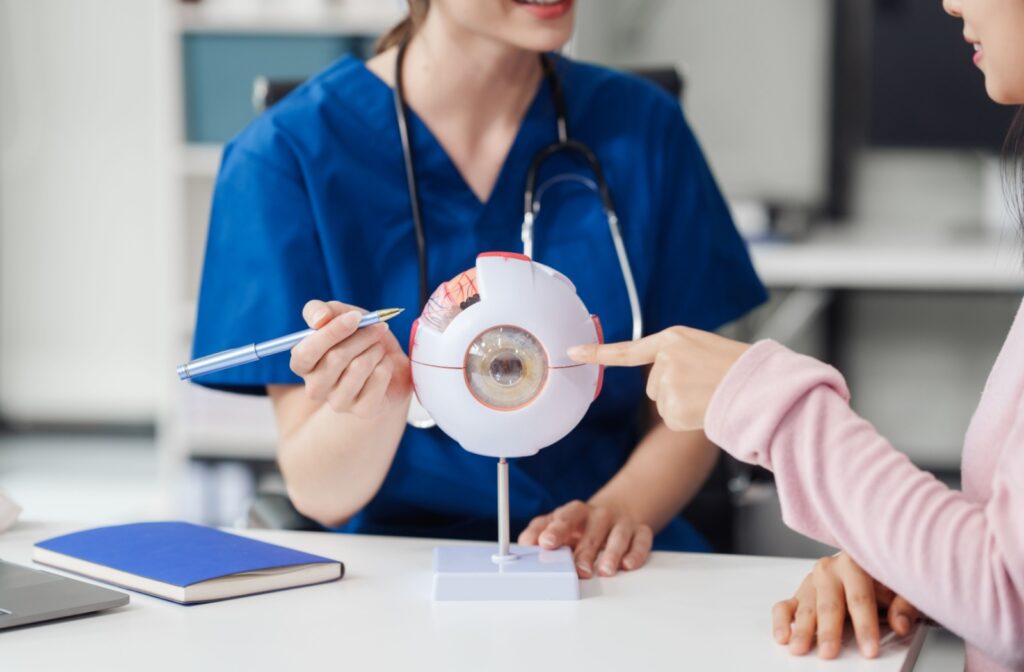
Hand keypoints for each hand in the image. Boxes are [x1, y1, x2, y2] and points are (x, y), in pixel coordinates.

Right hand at [289, 300, 410, 417]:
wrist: (390, 367)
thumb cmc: (359, 340)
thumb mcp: (341, 316)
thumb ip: (321, 311)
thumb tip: (319, 319)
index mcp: (303, 364)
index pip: (305, 352)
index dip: (331, 332)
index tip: (356, 317)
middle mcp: (315, 387)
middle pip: (335, 358)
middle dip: (362, 337)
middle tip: (378, 328)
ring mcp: (338, 401)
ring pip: (359, 367)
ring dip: (375, 350)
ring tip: (378, 349)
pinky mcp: (363, 410)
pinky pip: (378, 378)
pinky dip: (386, 364)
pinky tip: (384, 366)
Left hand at [517, 500, 652, 578]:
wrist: (616, 510)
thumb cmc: (580, 525)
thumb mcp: (557, 524)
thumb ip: (538, 532)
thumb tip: (522, 545)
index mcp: (575, 512)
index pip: (565, 516)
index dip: (555, 529)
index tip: (546, 543)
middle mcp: (599, 515)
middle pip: (592, 530)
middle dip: (585, 551)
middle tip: (579, 568)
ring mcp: (621, 523)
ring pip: (617, 536)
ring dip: (611, 553)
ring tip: (605, 570)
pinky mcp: (640, 532)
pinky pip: (642, 540)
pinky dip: (636, 553)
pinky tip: (629, 565)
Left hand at [568, 326, 749, 430]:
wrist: (759, 385)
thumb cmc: (736, 366)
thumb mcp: (701, 347)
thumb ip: (675, 356)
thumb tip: (659, 380)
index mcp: (672, 338)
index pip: (626, 349)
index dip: (596, 353)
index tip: (571, 353)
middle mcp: (665, 360)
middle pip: (653, 384)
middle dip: (673, 387)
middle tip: (703, 383)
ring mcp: (667, 384)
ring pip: (663, 402)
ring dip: (682, 402)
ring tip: (708, 393)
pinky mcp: (673, 409)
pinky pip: (671, 418)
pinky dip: (687, 418)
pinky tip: (705, 407)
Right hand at [773, 553, 920, 658]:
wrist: (867, 563)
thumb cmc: (882, 578)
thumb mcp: (901, 588)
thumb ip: (904, 606)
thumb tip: (901, 624)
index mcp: (854, 564)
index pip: (859, 598)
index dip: (865, 625)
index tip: (869, 649)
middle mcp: (828, 570)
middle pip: (828, 605)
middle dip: (828, 631)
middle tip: (828, 652)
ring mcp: (811, 582)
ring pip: (805, 607)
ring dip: (801, 630)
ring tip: (799, 648)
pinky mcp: (799, 594)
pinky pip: (784, 606)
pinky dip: (781, 621)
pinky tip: (783, 636)